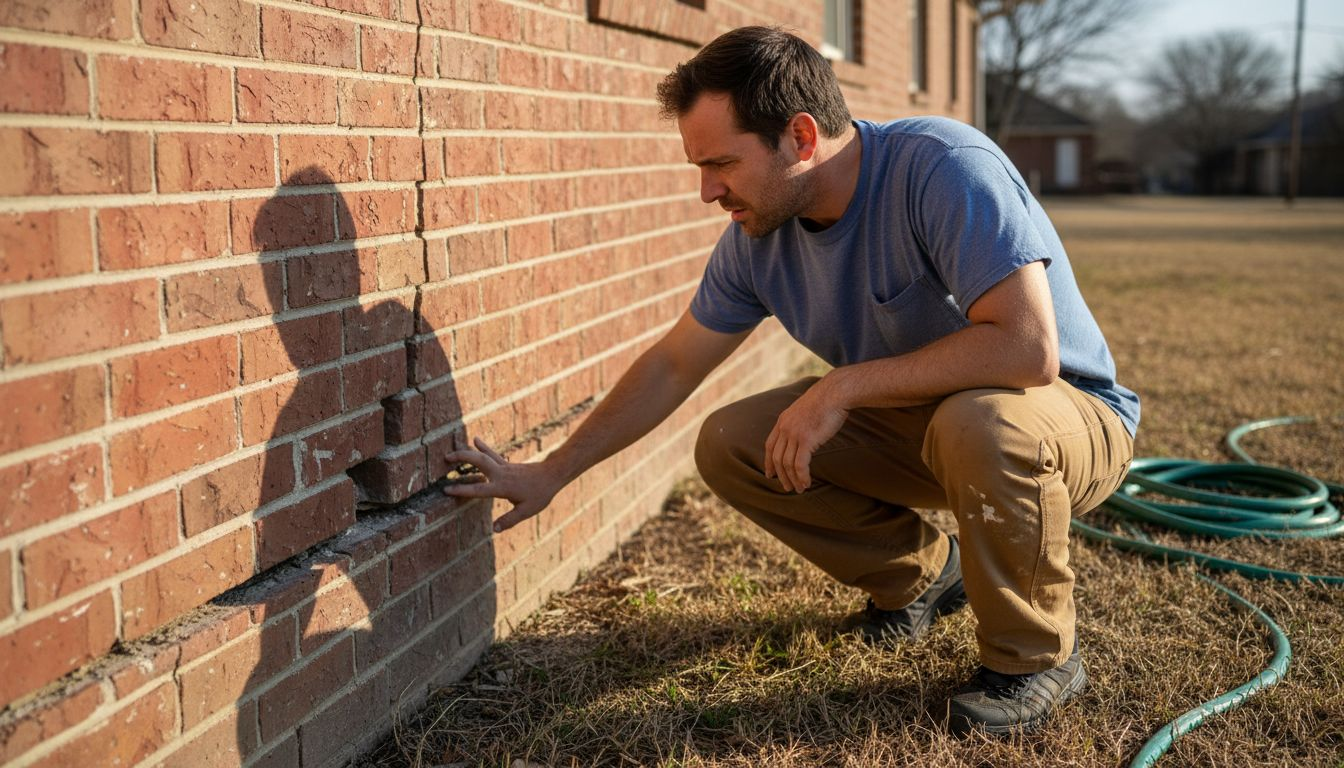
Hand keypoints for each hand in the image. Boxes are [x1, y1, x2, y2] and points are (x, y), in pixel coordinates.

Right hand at [442, 437, 560, 532]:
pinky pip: (492, 454)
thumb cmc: (540, 493)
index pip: (478, 489)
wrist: (552, 475)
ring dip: (467, 452)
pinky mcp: (507, 464)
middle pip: (478, 462)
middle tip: (445, 458)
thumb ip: (509, 520)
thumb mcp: (527, 511)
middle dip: (461, 458)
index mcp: (502, 487)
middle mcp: (501, 474)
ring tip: (451, 451)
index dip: (461, 490)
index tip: (446, 489)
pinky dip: (483, 447)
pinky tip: (475, 440)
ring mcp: (503, 467)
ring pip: (483, 456)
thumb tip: (494, 529)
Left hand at [763, 378, 848, 492]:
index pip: (770, 446)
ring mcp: (794, 434)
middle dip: (781, 476)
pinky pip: (800, 464)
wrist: (835, 393)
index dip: (768, 462)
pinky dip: (802, 476)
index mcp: (783, 421)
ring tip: (799, 489)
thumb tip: (803, 434)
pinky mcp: (806, 440)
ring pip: (787, 464)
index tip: (770, 474)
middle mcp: (785, 428)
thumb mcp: (805, 410)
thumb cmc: (826, 401)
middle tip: (787, 487)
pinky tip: (807, 483)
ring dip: (793, 479)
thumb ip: (799, 422)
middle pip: (777, 458)